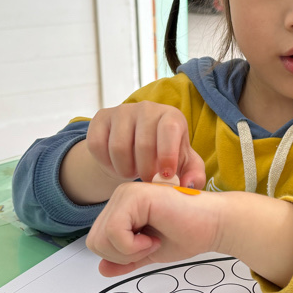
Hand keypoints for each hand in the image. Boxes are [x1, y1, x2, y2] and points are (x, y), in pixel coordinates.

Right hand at [86, 101, 205, 187]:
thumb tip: (189, 184)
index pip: (169, 129)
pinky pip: (98, 145)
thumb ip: (194, 176)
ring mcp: (122, 110)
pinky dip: (106, 163)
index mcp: (171, 116)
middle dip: (145, 170)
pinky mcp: (101, 117)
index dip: (167, 154)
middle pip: (143, 143)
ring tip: (133, 171)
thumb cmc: (165, 157)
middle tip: (147, 178)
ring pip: (118, 147)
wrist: (135, 149)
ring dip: (124, 169)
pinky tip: (116, 164)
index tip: (165, 175)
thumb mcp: (184, 166)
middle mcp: (147, 108)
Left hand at [86, 182, 220, 275]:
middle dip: (122, 256)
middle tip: (150, 246)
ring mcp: (126, 193)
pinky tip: (153, 238)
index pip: (97, 240)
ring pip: (101, 238)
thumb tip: (102, 269)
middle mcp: (120, 196)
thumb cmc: (189, 233)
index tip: (147, 247)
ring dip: (129, 251)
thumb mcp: (149, 252)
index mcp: (122, 206)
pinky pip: (115, 232)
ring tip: (153, 240)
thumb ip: (125, 259)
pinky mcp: (135, 196)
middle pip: (94, 241)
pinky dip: (133, 246)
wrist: (215, 224)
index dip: (120, 256)